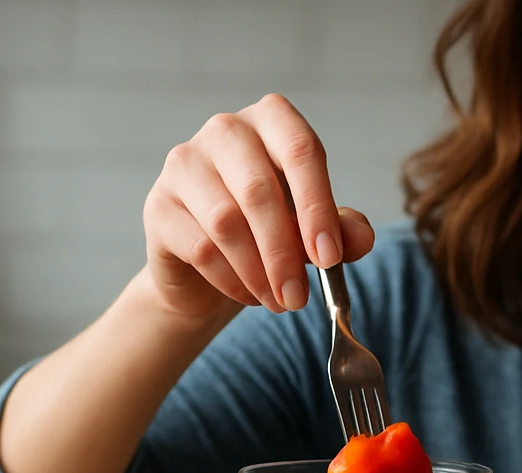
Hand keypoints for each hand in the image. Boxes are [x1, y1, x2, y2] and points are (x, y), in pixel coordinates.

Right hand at [142, 93, 377, 324]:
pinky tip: (249, 294)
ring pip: (226, 223)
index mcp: (272, 122)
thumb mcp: (313, 231)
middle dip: (285, 254)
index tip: (330, 258)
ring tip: (280, 301)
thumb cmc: (269, 235)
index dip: (318, 208)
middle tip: (300, 298)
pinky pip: (200, 247)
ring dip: (258, 272)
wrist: (208, 271)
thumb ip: (341, 230)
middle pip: (259, 191)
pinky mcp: (158, 203)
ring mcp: (184, 163)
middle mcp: (225, 130)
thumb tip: (362, 237)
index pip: (301, 151)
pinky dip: (231, 280)